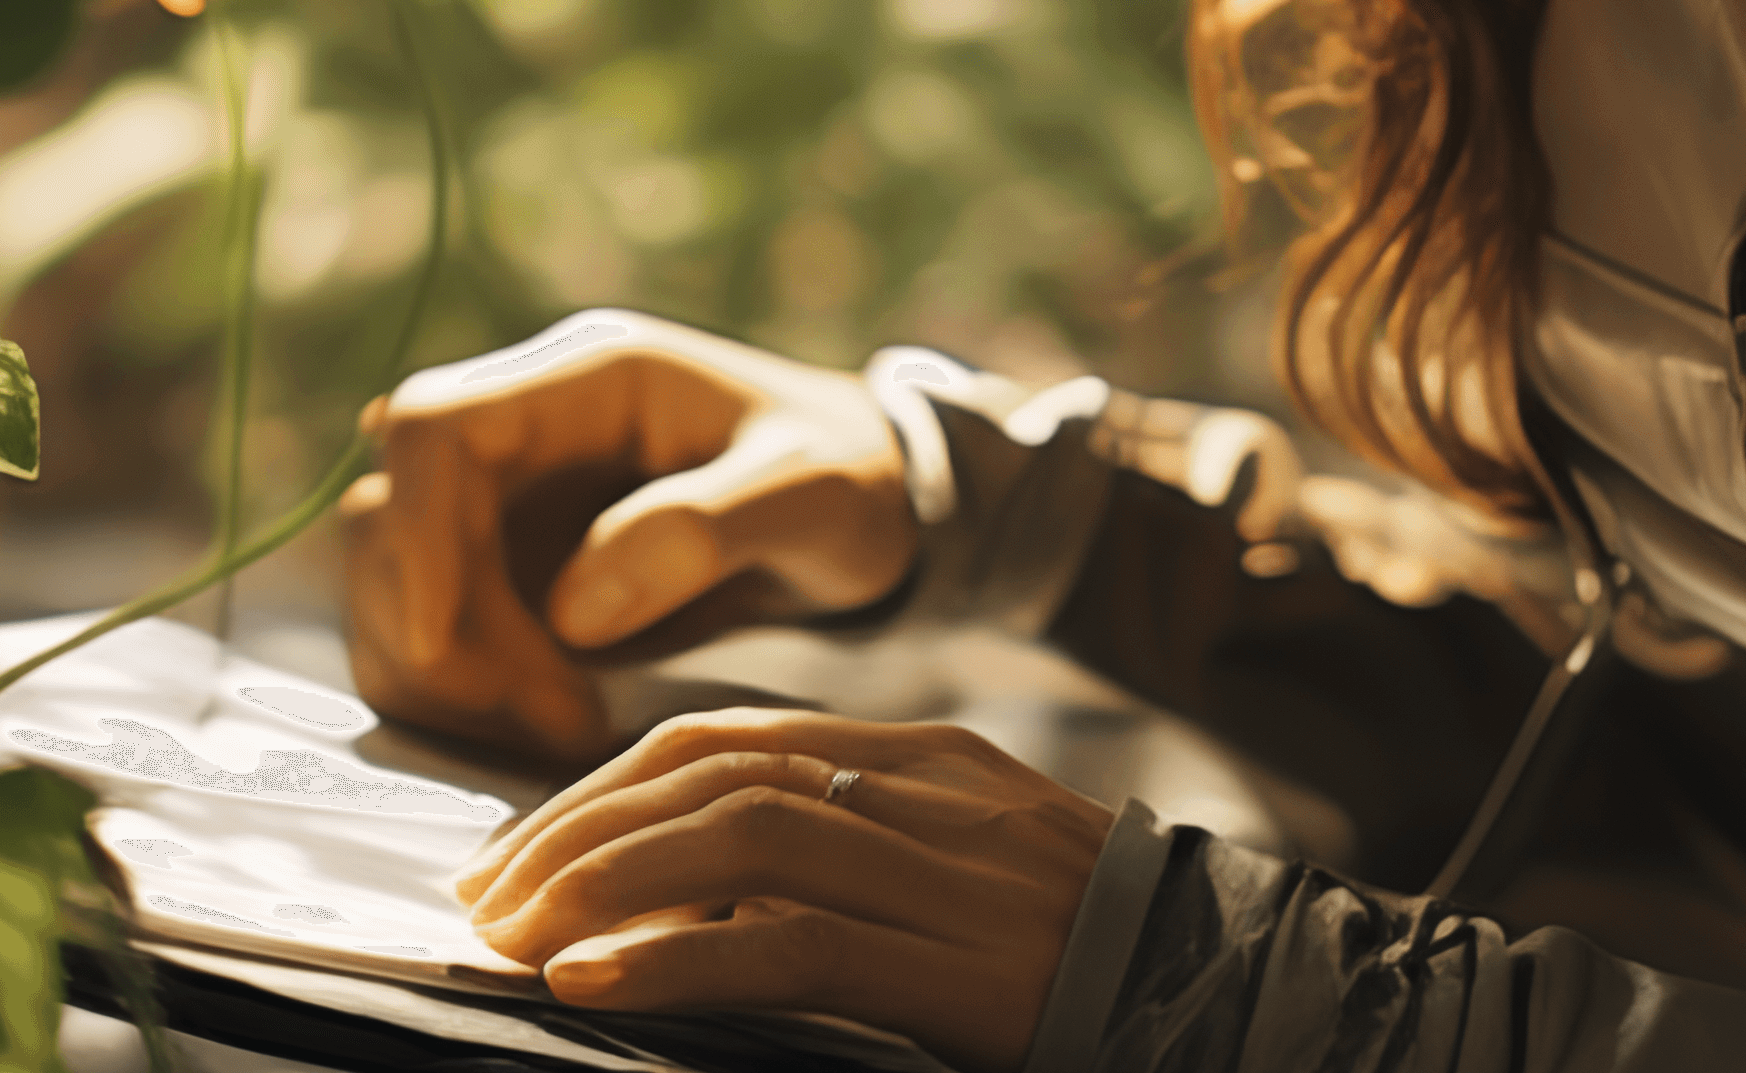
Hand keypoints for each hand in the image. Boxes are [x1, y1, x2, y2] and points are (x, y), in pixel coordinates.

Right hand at [339, 311, 919, 765]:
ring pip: (392, 588)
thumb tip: (572, 612)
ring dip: (448, 674)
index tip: (444, 638)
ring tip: (564, 733)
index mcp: (584, 380)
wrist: (880, 510)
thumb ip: (700, 532)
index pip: (435, 426)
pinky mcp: (507, 581)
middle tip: (551, 720)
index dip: (415, 529)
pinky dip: (466, 698)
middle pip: (392, 519)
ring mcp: (505, 509)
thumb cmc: (852, 478)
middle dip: (444, 631)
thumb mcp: (812, 493)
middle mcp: (522, 436)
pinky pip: (431, 639)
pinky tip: (556, 732)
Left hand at [452, 707, 1116, 1072]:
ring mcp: (955, 875)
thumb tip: (687, 910)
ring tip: (515, 935)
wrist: (1262, 1006)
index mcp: (930, 762)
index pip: (727, 739)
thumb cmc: (1100, 965)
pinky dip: (676, 960)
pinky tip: (596, 982)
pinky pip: (795, 944)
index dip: (602, 788)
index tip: (519, 852)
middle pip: (711, 772)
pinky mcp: (964, 969)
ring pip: (740, 836)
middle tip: (483, 898)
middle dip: (576, 829)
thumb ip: (853, 872)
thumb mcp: (970, 888)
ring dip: (602, 883)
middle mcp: (935, 795)